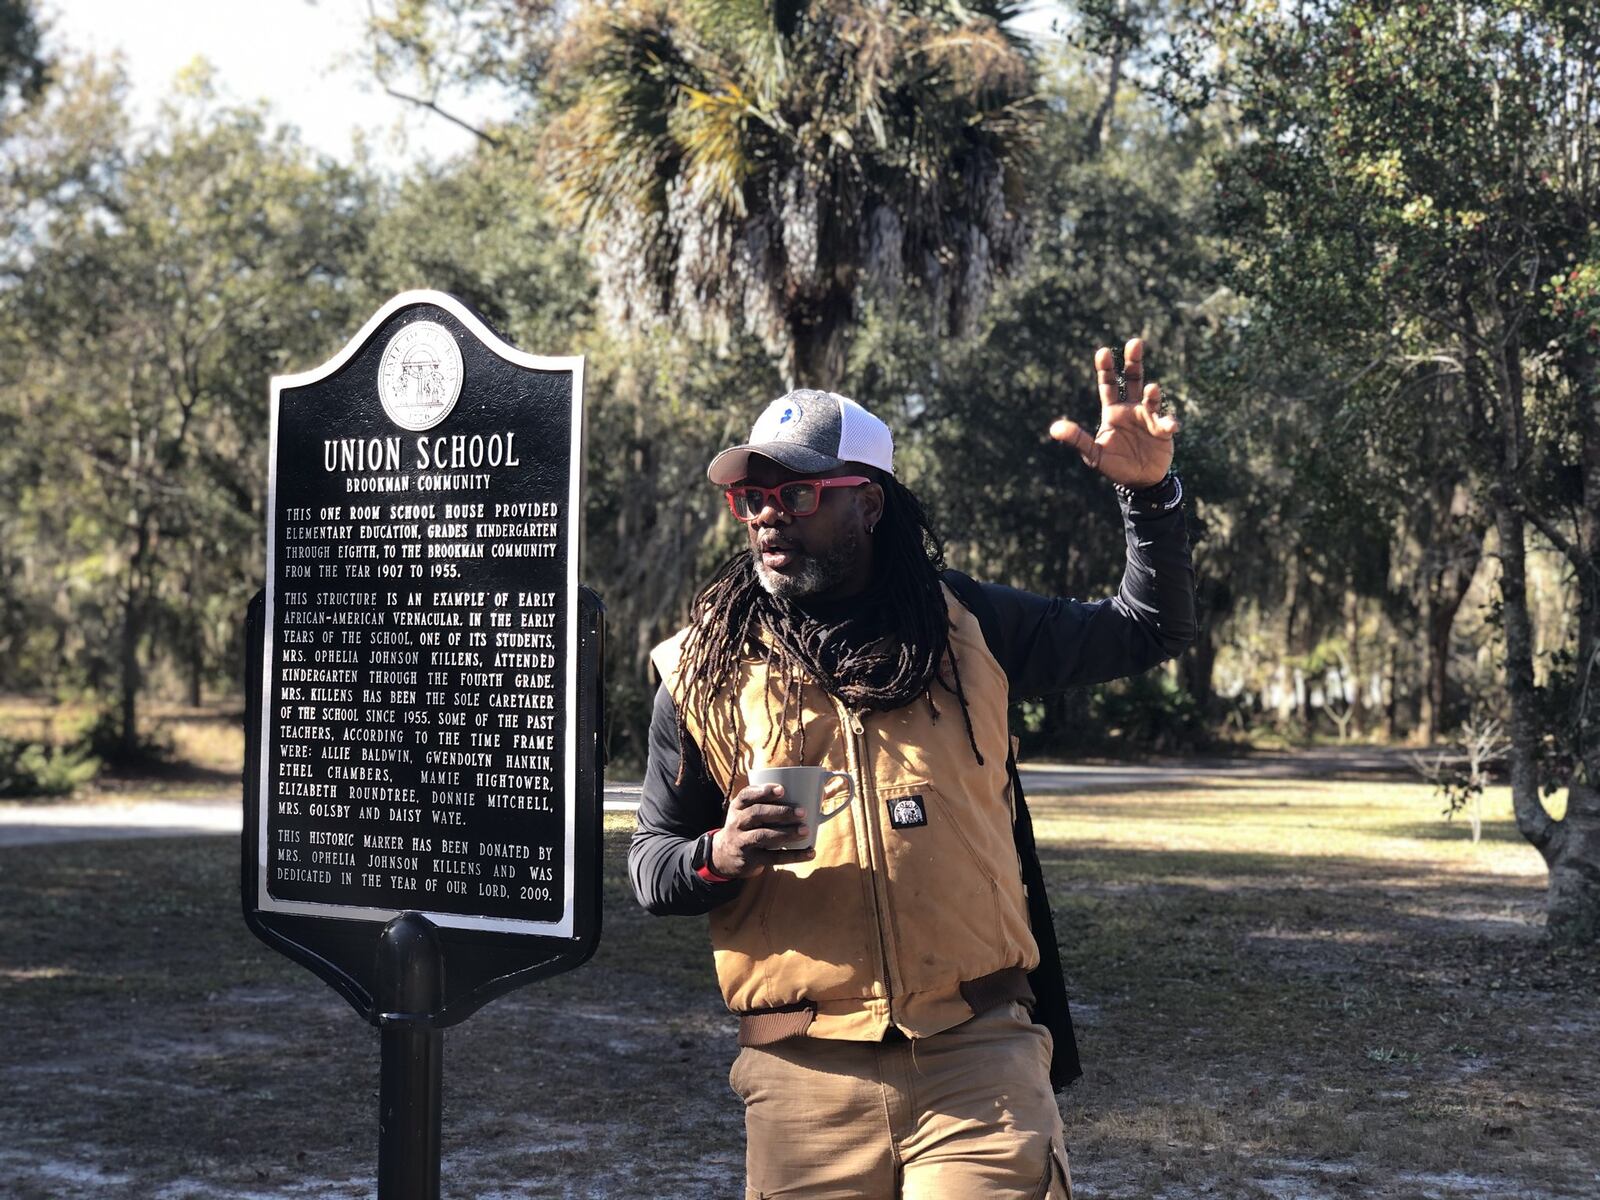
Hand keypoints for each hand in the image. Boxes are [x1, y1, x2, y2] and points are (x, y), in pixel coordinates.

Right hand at [711, 784, 814, 877]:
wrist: (723, 857)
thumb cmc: (747, 828)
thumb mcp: (747, 813)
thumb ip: (769, 803)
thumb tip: (816, 793)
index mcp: (738, 807)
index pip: (746, 795)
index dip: (763, 791)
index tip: (782, 789)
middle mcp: (737, 823)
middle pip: (756, 813)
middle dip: (780, 812)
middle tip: (802, 812)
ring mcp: (742, 842)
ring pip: (763, 835)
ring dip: (786, 833)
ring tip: (806, 831)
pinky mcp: (750, 860)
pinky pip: (773, 858)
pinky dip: (793, 856)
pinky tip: (809, 853)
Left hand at [1049, 338, 1179, 487]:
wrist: (1139, 482)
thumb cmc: (1114, 465)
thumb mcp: (1093, 454)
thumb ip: (1076, 439)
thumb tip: (1054, 428)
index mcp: (1113, 411)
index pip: (1108, 385)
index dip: (1105, 369)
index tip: (1103, 351)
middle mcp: (1131, 409)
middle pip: (1133, 379)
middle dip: (1133, 361)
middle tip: (1135, 342)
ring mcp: (1149, 417)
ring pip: (1152, 397)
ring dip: (1152, 393)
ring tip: (1152, 389)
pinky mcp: (1164, 430)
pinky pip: (1167, 423)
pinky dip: (1169, 423)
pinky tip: (1169, 426)